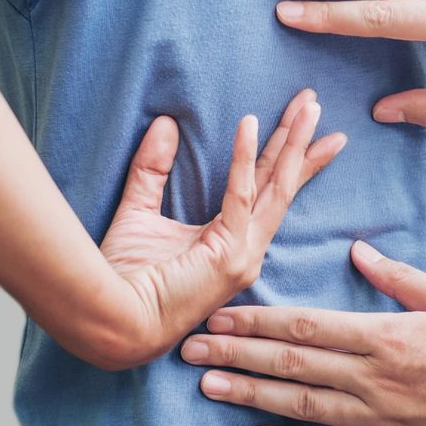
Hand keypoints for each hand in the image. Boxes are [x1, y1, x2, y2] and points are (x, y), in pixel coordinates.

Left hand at [98, 90, 345, 368]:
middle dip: (301, 141)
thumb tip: (165, 123)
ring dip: (292, 142)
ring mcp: (243, 254)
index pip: (269, 190)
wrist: (111, 322)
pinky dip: (244, 157)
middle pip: (283, 183)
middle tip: (315, 103)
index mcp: (234, 243)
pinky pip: (241, 195)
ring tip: (308, 106)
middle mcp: (248, 249)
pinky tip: (249, 123)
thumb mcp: (139, 213)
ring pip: (277, 186)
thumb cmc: (121, 279)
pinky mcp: (229, 254)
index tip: (305, 124)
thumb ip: (152, 170)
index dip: (288, 156)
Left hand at [180, 241, 425, 425]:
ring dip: (251, 396)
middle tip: (191, 349)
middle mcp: (374, 378)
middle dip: (237, 354)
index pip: (307, 326)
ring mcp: (379, 420)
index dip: (258, 322)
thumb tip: (361, 252)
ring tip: (208, 388)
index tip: (220, 316)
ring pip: (300, 407)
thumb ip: (404, 280)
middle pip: (291, 364)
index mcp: (388, 335)